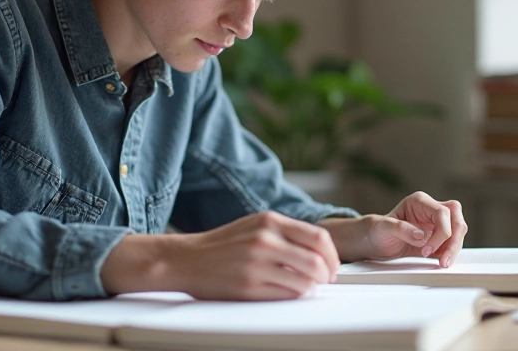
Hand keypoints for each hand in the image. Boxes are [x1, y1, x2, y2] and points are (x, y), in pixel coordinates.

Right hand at [101, 211, 339, 299]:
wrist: (186, 259)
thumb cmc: (222, 244)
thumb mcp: (254, 225)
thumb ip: (284, 232)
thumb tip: (319, 250)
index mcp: (269, 221)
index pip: (318, 237)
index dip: (332, 255)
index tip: (332, 265)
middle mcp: (265, 240)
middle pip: (317, 261)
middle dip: (327, 275)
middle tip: (325, 281)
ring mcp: (257, 264)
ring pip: (306, 281)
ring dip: (311, 287)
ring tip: (304, 287)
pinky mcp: (249, 286)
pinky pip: (287, 294)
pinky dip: (294, 295)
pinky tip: (288, 292)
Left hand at [320, 192, 466, 265]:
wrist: (374, 242)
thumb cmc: (376, 230)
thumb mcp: (382, 228)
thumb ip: (400, 229)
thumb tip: (421, 235)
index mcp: (419, 202)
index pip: (442, 212)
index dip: (440, 232)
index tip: (426, 249)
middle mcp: (430, 210)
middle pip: (456, 219)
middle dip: (454, 240)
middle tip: (444, 259)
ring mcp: (436, 224)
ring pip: (457, 232)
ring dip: (454, 248)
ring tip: (443, 263)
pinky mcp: (437, 238)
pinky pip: (451, 243)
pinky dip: (450, 253)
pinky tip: (442, 262)